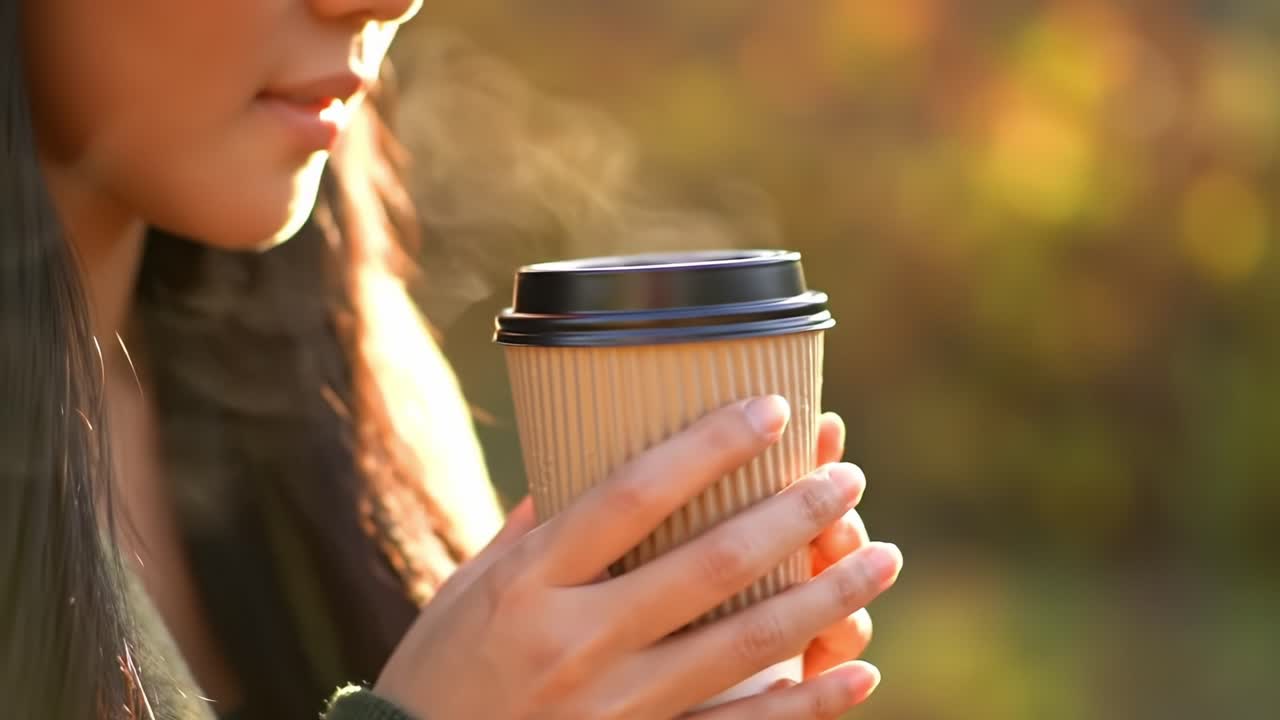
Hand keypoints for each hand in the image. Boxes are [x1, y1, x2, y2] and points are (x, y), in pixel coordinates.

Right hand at [375, 396, 902, 719]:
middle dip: (792, 517)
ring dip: (823, 597)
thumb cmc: (443, 666)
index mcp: (531, 581)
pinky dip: (809, 704)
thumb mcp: (472, 585)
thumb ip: (537, 528)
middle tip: (847, 478)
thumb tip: (590, 465)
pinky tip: (859, 672)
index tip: (772, 410)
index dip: (710, 447)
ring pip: (743, 644)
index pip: (633, 495)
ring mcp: (612, 707)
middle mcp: (576, 640)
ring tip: (882, 559)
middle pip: (709, 565)